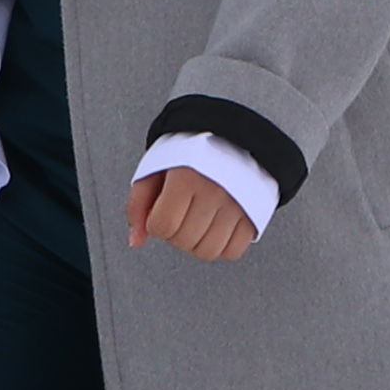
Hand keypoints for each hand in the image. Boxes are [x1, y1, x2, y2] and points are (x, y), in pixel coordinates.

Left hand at [125, 166, 257, 261]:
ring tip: (198, 221)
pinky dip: (221, 246)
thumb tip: (136, 241)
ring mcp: (236, 205)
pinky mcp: (253, 215)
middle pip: (183, 241)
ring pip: (207, 251)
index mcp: (186, 178)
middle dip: (175, 233)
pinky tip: (216, 227)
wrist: (231, 137)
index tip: (163, 210)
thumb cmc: (189, 154)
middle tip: (181, 213)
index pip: (162, 226)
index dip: (156, 223)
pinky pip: (232, 251)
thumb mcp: (155, 170)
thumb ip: (138, 205)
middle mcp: (213, 192)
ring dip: (197, 242)